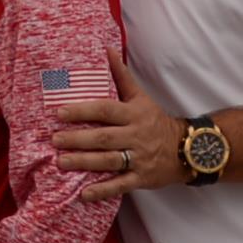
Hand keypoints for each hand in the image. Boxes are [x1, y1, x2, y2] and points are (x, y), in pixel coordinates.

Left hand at [52, 86, 182, 186]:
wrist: (188, 148)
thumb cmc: (156, 120)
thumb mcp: (141, 97)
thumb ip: (121, 76)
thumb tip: (107, 49)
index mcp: (134, 114)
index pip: (106, 110)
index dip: (83, 111)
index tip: (60, 112)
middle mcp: (136, 135)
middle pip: (104, 137)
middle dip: (77, 139)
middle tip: (54, 140)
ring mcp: (139, 158)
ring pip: (109, 161)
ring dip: (84, 163)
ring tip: (61, 163)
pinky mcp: (142, 178)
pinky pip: (121, 185)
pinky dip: (102, 190)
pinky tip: (84, 194)